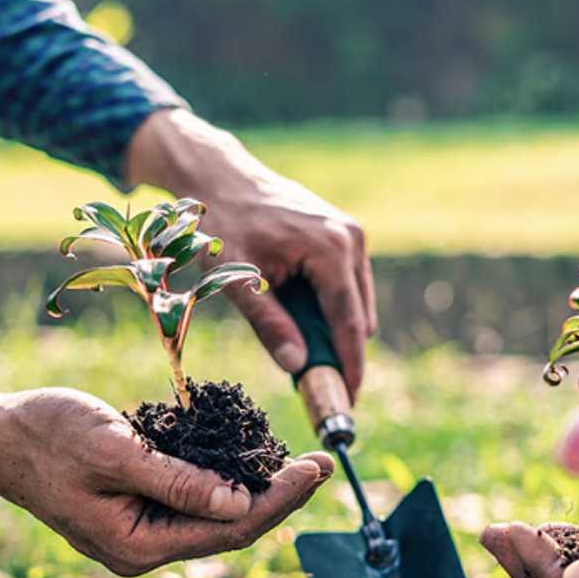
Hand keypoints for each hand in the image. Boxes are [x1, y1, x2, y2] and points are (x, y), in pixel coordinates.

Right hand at [0, 379, 333, 575]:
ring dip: (256, 489)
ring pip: (214, 516)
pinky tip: (250, 459)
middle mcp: (144, 548)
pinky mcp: (137, 508)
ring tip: (298, 463)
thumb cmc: (48, 437)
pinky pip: (192, 500)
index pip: (230, 531)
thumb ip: (178, 482)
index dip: (280, 501)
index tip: (316, 470)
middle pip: (229, 529)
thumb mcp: (117, 453)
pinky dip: (224, 480)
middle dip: (278, 496)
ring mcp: (140, 531)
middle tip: (321, 464)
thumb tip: (241, 505)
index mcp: (138, 545)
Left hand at [127, 109, 374, 399]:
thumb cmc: (223, 224)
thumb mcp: (238, 279)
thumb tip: (297, 367)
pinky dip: (328, 306)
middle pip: (359, 315)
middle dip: (340, 350)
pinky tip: (297, 310)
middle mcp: (350, 238)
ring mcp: (351, 234)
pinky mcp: (344, 235)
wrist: (220, 177)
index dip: (350, 365)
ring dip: (333, 328)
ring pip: (356, 302)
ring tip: (298, 343)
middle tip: (313, 382)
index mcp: (330, 248)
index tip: (348, 400)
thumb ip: (269, 324)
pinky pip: (347, 286)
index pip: (350, 321)